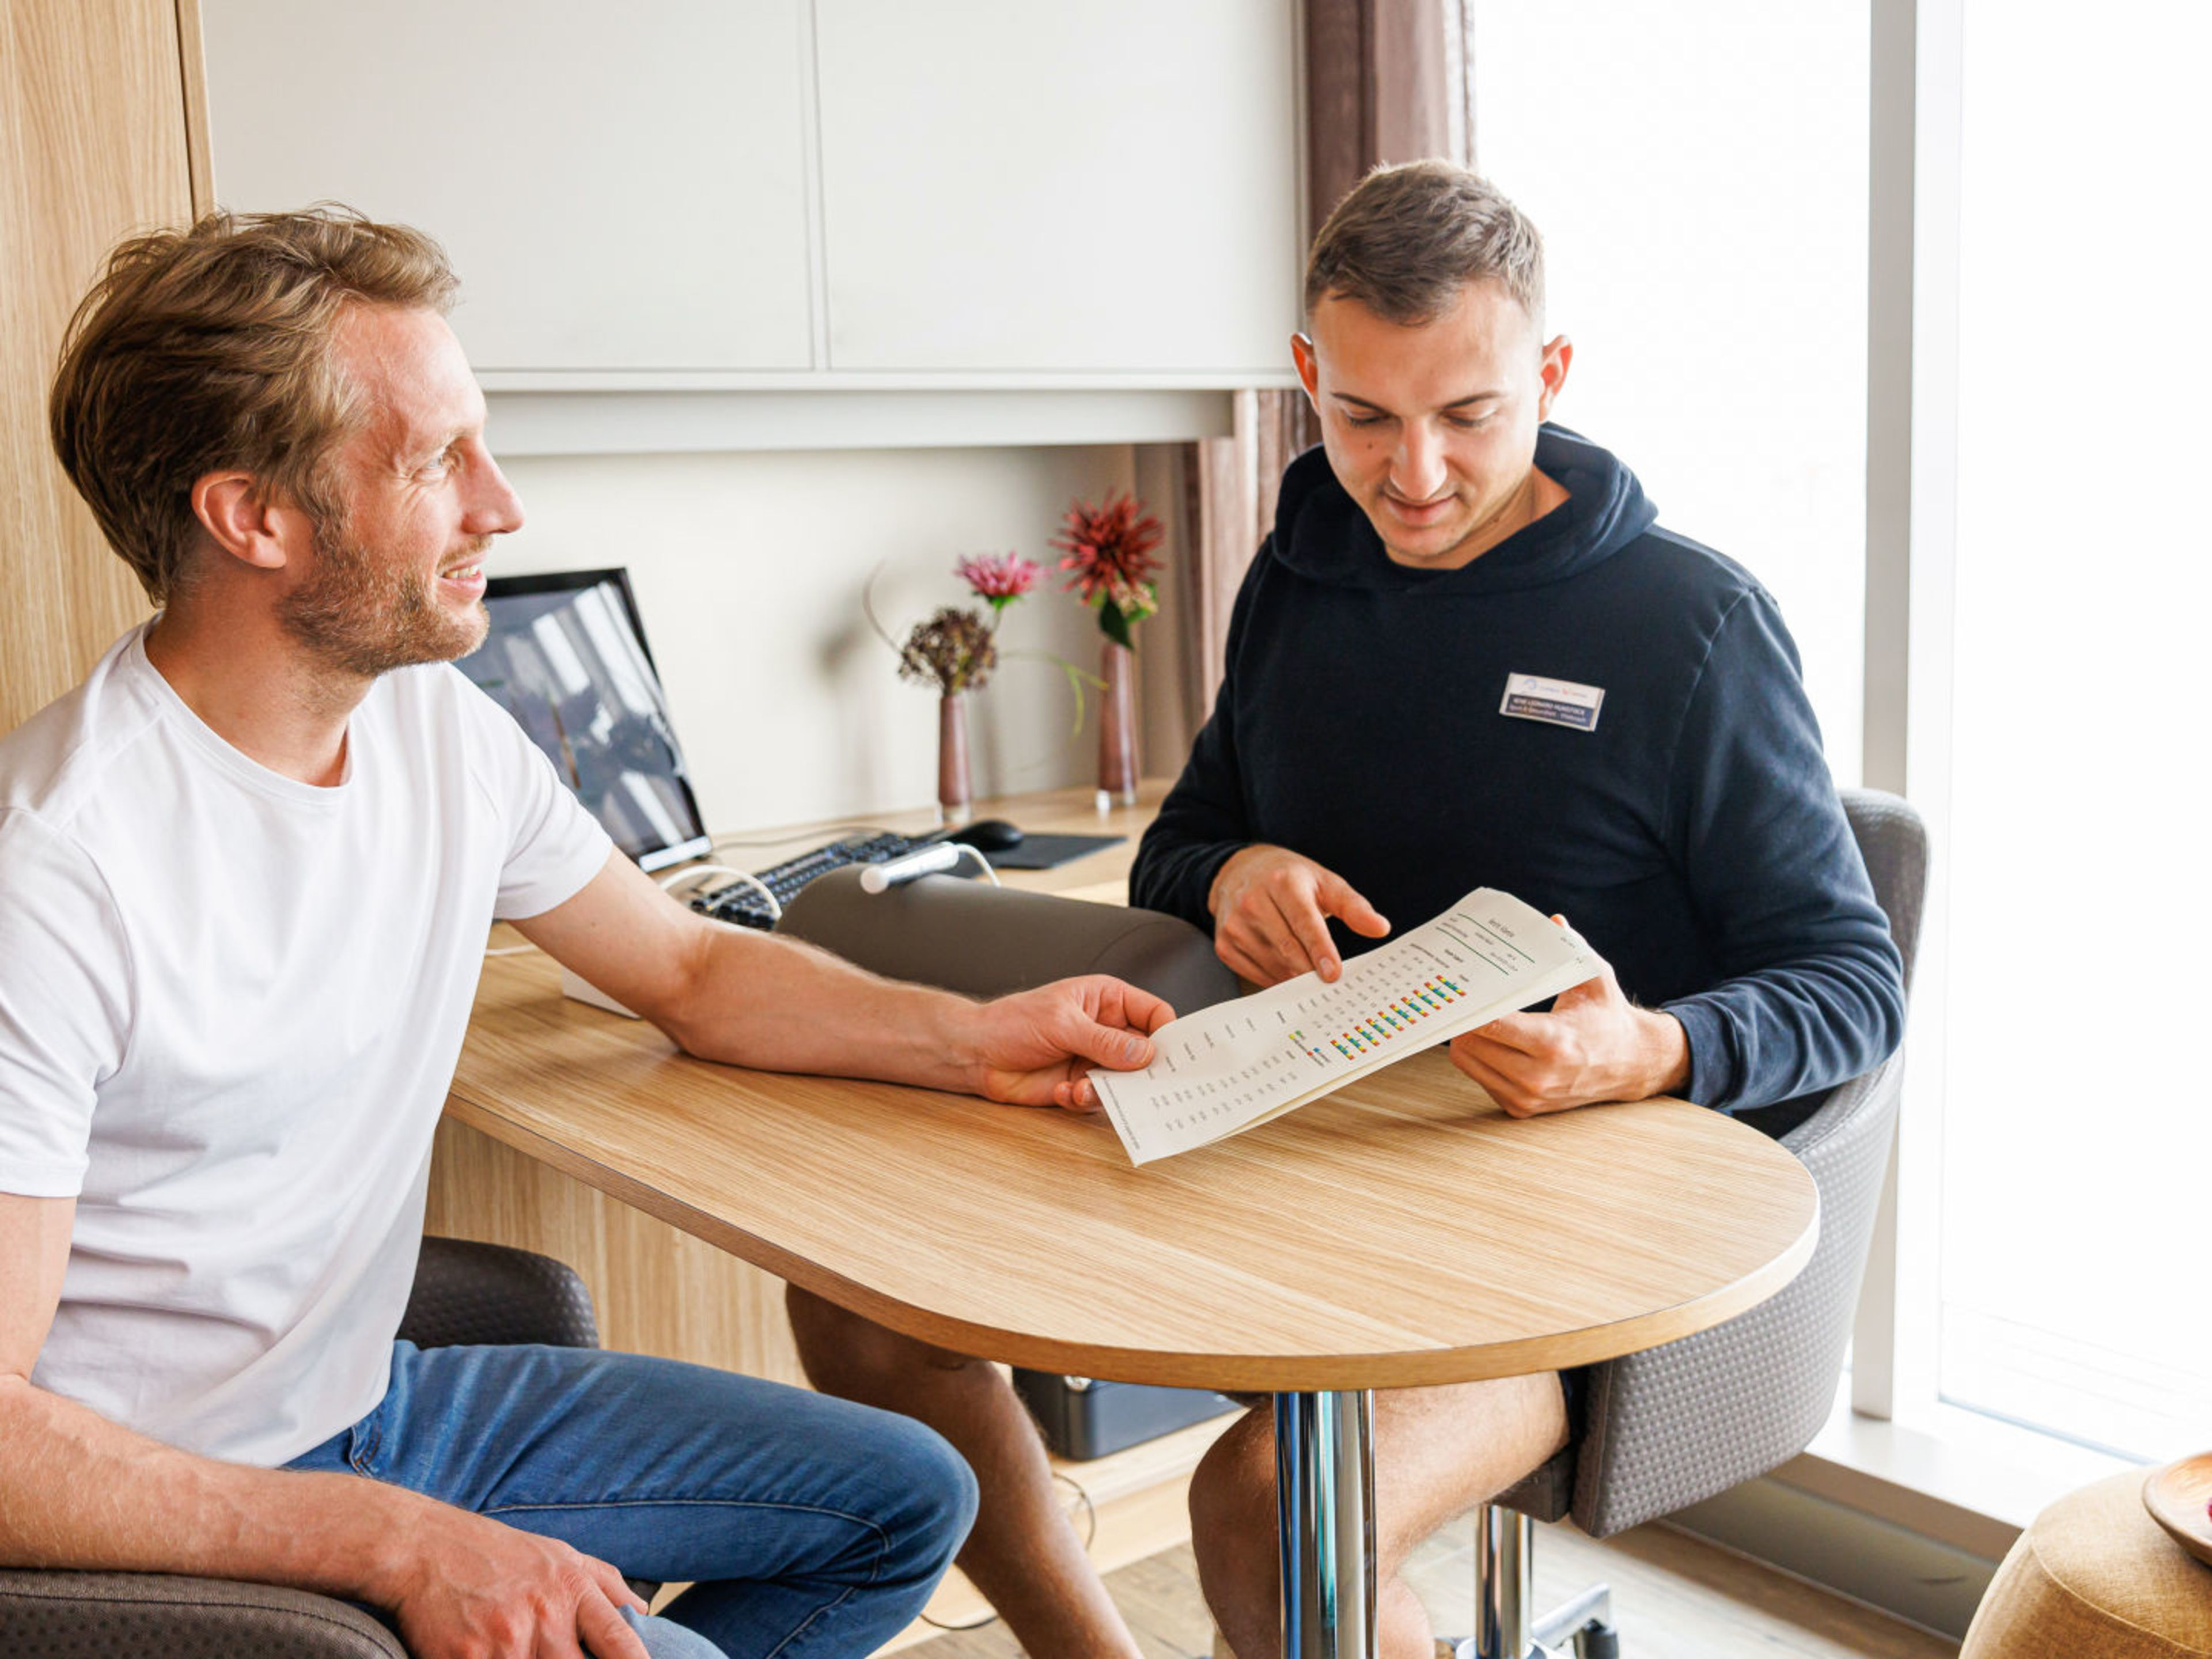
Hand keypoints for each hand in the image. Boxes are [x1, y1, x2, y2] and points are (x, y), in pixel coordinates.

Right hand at [379, 1504, 649, 1658]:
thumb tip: (645, 1613)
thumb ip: (606, 1585)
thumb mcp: (560, 1555)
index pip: (619, 1641)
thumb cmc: (498, 1555)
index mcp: (572, 1590)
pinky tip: (494, 1657)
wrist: (424, 1548)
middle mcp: (544, 1616)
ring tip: (523, 1651)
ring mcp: (505, 1642)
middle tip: (560, 1656)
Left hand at [966, 975, 1172, 1111]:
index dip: (1169, 1033)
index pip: (1154, 1013)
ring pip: (1125, 1080)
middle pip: (1146, 1052)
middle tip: (1144, 1085)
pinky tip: (1064, 1092)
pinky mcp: (1082, 1084)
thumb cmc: (1012, 1023)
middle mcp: (1107, 1030)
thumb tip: (1145, 1055)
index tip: (1175, 1056)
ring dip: (1108, 1088)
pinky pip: (1100, 1098)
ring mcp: (1095, 1058)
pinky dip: (1084, 1098)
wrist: (977, 1054)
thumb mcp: (1062, 1024)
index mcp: (1107, 1000)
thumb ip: (1105, 1041)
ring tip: (1084, 1087)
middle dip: (1144, 1071)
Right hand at [1206, 845, 1388, 985]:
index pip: (1304, 921)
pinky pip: (1257, 973)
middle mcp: (1252, 901)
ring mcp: (1235, 925)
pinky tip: (1288, 971)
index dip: (1320, 950)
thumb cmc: (1290, 879)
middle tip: (1331, 985)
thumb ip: (1353, 906)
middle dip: (1311, 971)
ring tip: (1311, 975)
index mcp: (1282, 882)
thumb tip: (1380, 928)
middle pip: (1287, 948)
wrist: (1240, 872)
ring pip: (1273, 965)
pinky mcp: (1225, 944)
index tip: (1333, 974)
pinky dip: (1277, 978)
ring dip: (1295, 977)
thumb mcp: (1325, 883)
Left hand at [1447, 930, 1689, 1117]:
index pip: (1491, 1025)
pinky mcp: (1521, 1109)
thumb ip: (1572, 947)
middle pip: (1469, 1044)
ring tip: (1474, 1016)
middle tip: (1460, 998)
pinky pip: (1479, 1078)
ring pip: (1467, 1062)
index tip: (1459, 989)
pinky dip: (1478, 1058)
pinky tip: (1490, 1039)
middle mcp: (1537, 1076)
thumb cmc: (1607, 1017)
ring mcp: (1528, 1097)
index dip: (1469, 1006)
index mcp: (1553, 1043)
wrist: (1630, 1063)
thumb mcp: (1595, 977)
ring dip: (1465, 1038)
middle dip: (1462, 1019)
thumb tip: (1552, 921)